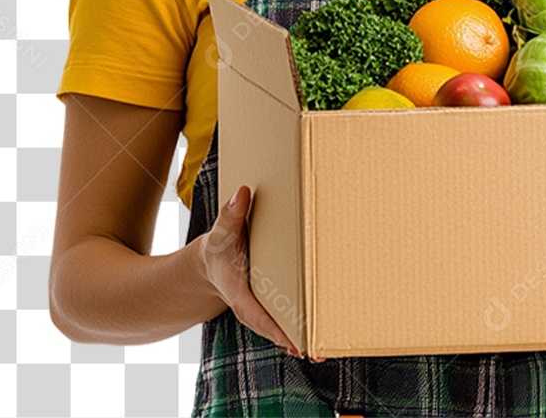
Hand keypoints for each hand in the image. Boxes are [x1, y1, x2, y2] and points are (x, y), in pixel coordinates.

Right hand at [198, 184, 324, 361]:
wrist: (215, 261)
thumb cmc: (220, 246)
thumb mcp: (222, 230)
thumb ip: (231, 214)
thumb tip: (242, 193)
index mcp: (239, 294)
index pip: (257, 316)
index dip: (276, 329)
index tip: (294, 343)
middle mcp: (253, 307)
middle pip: (276, 329)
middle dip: (297, 340)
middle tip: (322, 351)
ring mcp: (264, 309)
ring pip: (285, 327)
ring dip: (305, 336)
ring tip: (330, 348)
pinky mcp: (273, 305)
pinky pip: (288, 317)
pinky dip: (304, 325)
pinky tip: (325, 331)